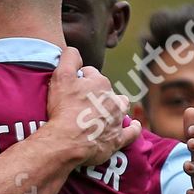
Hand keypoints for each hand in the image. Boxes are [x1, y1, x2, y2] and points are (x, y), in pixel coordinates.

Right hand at [46, 47, 141, 166]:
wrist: (68, 142)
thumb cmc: (63, 109)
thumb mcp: (61, 76)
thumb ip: (69, 57)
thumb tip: (74, 51)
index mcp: (100, 83)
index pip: (90, 75)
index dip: (78, 80)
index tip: (69, 89)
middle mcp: (113, 99)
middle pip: (105, 91)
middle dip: (94, 94)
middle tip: (78, 104)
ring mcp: (117, 120)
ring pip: (120, 107)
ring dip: (113, 107)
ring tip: (101, 113)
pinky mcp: (117, 138)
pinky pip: (131, 132)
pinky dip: (132, 128)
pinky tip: (132, 126)